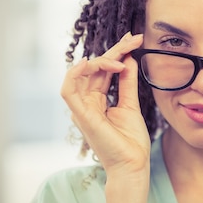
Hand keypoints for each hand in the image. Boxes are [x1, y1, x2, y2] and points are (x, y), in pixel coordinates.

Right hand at [61, 32, 149, 179]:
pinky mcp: (79, 115)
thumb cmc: (131, 141)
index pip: (104, 70)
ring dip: (102, 59)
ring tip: (122, 54)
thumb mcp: (130, 105)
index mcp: (97, 100)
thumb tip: (128, 60)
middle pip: (95, 68)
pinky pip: (68, 90)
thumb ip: (127, 83)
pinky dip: (75, 73)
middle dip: (114, 50)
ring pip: (82, 74)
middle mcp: (86, 102)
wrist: (132, 164)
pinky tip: (88, 62)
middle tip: (133, 38)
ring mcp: (81, 108)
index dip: (117, 53)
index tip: (134, 40)